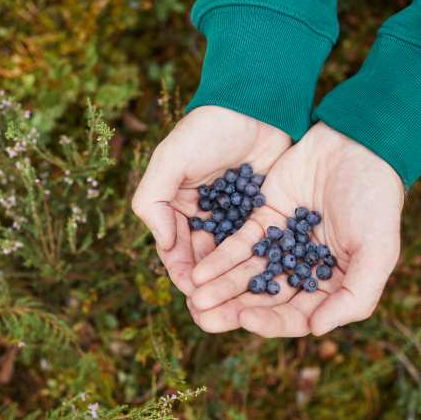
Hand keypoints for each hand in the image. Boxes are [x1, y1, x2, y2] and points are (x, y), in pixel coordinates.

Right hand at [131, 106, 290, 307]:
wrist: (256, 104)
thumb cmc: (208, 129)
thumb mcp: (170, 159)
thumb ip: (153, 200)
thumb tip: (161, 244)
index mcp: (176, 207)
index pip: (175, 251)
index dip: (182, 275)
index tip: (192, 296)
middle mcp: (204, 217)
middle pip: (203, 262)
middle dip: (208, 289)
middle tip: (216, 315)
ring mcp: (234, 217)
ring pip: (230, 260)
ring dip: (233, 284)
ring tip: (242, 309)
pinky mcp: (263, 214)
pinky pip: (257, 246)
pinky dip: (258, 266)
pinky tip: (266, 285)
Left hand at [188, 122, 404, 336]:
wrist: (357, 145)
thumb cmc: (376, 200)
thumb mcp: (378, 251)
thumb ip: (355, 295)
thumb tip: (316, 329)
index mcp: (332, 285)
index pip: (296, 315)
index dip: (270, 321)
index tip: (245, 319)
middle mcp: (302, 270)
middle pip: (264, 300)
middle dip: (233, 311)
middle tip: (203, 319)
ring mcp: (280, 246)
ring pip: (246, 275)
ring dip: (220, 289)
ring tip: (194, 300)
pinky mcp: (263, 221)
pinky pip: (237, 246)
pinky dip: (219, 260)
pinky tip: (199, 272)